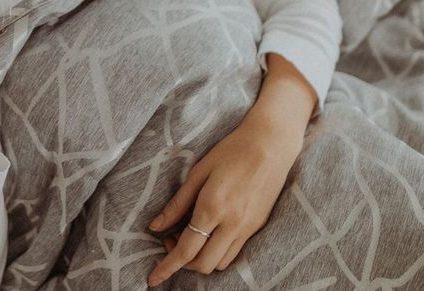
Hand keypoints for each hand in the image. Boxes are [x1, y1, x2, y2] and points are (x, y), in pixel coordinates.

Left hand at [145, 110, 308, 286]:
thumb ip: (177, 204)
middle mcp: (232, 223)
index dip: (166, 267)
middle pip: (203, 264)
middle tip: (171, 240)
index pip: (186, 250)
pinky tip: (210, 233)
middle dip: (182, 263)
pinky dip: (217, 252)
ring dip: (201, 259)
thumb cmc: (230, 152)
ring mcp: (247, 227)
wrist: (271, 144)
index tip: (152, 279)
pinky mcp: (258, 226)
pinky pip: (234, 252)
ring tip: (191, 235)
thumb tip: (155, 227)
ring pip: (220, 263)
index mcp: (212, 207)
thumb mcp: (197, 173)